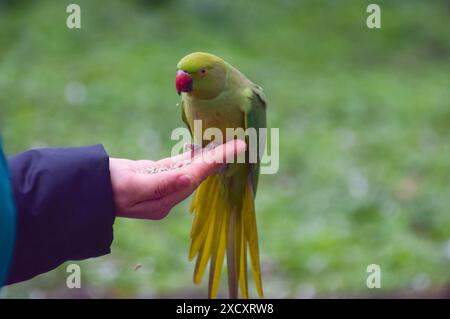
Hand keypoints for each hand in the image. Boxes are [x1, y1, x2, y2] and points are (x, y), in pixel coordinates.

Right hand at [109, 139, 245, 219]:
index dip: (219, 160)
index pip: (198, 176)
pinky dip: (191, 156)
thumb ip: (162, 183)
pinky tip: (200, 149)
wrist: (87, 188)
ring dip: (208, 156)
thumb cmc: (107, 187)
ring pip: (191, 168)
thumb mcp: (134, 186)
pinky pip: (178, 164)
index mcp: (165, 198)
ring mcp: (161, 185)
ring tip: (225, 143)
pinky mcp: (154, 175)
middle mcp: (167, 194)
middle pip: (199, 173)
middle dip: (219, 158)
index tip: (239, 147)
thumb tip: (190, 177)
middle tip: (239, 142)